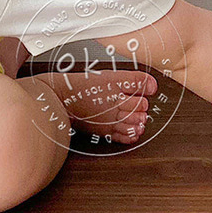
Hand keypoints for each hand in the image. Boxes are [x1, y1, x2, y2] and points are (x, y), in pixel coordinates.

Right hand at [33, 69, 156, 144]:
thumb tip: (152, 84)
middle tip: (137, 101)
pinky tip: (132, 129)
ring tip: (138, 116)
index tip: (144, 88)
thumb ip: (132, 79)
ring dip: (139, 120)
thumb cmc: (79, 86)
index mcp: (115, 87)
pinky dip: (132, 134)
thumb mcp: (107, 75)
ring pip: (135, 123)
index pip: (142, 89)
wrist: (59, 99)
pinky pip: (124, 137)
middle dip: (142, 105)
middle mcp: (115, 105)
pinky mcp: (104, 132)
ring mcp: (110, 120)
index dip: (145, 89)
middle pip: (140, 108)